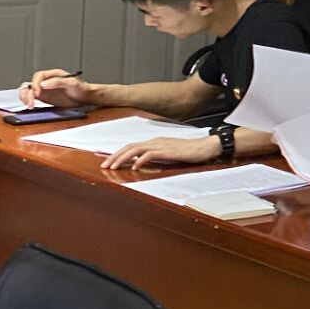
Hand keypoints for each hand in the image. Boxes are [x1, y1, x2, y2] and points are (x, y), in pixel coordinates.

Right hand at [21, 69, 92, 108]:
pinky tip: (30, 106)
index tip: (37, 92)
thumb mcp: (72, 83)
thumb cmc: (81, 89)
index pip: (38, 76)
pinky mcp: (44, 97)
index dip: (35, 84)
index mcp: (53, 75)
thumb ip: (58, 82)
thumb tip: (43, 84)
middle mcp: (46, 81)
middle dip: (28, 93)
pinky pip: (31, 97)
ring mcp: (44, 89)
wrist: (85, 98)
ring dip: (25, 97)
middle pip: (31, 84)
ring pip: (28, 90)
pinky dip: (28, 101)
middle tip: (31, 103)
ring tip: (30, 105)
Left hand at [102, 135, 217, 171]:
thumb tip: (141, 163)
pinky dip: (140, 160)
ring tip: (113, 167)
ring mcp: (161, 145)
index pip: (132, 146)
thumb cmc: (190, 152)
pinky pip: (150, 154)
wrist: (205, 147)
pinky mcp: (168, 151)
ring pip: (136, 150)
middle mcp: (155, 141)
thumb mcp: (169, 154)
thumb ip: (156, 157)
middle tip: (103, 165)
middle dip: (115, 156)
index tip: (108, 161)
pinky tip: (135, 167)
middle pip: (130, 146)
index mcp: (155, 142)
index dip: (118, 153)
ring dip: (122, 158)